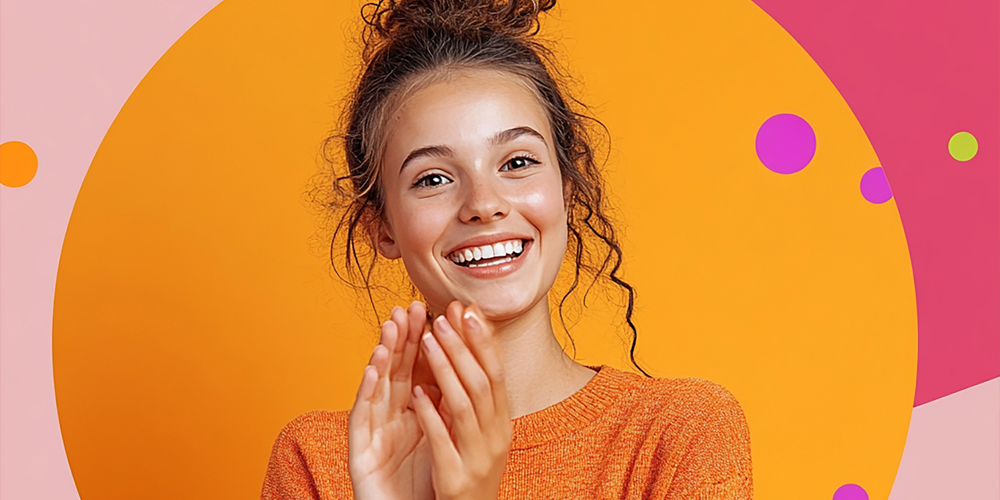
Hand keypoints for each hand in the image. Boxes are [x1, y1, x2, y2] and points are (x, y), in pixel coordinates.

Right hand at [348, 302, 437, 499]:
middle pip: (397, 372)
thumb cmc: (426, 484)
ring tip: (390, 328)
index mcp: (412, 413)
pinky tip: (373, 371)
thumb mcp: (442, 437)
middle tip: (410, 307)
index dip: (426, 341)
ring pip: (377, 388)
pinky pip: (362, 418)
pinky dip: (367, 393)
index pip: (420, 370)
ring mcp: (373, 434)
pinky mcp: (359, 453)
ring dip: (384, 356)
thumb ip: (445, 404)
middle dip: (404, 338)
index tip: (436, 311)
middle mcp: (390, 419)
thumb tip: (464, 366)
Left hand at [411, 302, 511, 499]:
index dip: (483, 340)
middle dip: (463, 346)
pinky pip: (442, 441)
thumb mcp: (482, 433)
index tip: (467, 309)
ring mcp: (478, 458)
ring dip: (445, 369)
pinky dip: (430, 414)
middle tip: (443, 316)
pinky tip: (416, 392)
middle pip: (482, 382)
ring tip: (427, 340)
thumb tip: (469, 348)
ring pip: (464, 406)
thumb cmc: (470, 471)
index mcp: (502, 423)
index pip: (497, 372)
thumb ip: (476, 398)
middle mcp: (496, 438)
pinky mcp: (456, 478)